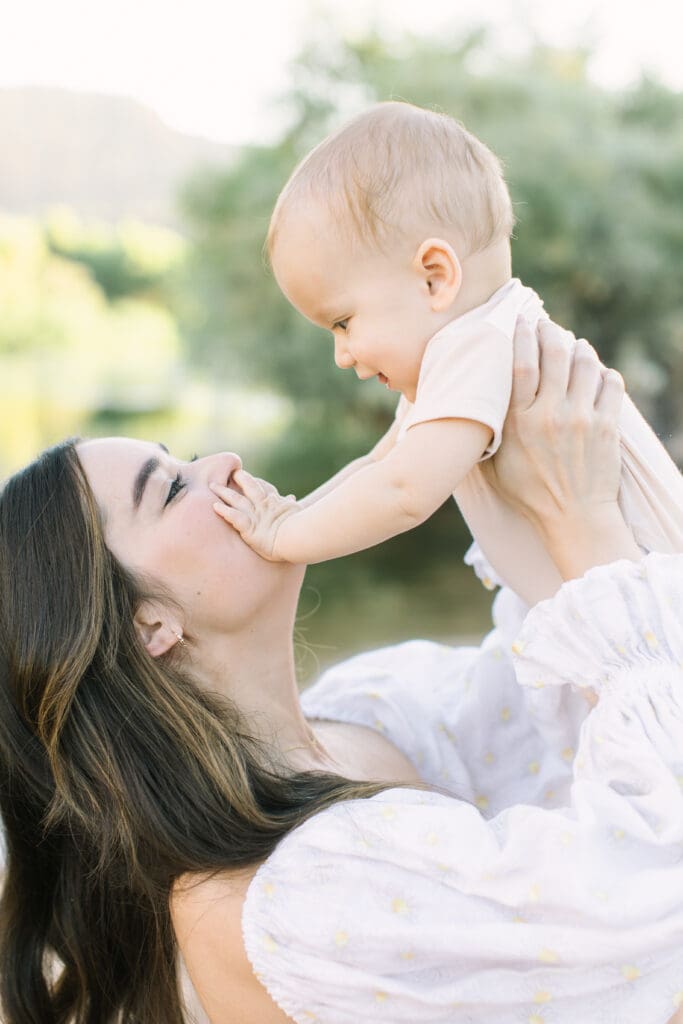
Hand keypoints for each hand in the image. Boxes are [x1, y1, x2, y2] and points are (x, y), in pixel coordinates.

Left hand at [211, 470, 298, 560]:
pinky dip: (225, 512)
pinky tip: (215, 507)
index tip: (243, 475)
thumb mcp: (296, 511)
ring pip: (237, 500)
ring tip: (212, 486)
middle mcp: (264, 506)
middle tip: (229, 473)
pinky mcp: (250, 528)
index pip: (263, 489)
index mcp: (275, 503)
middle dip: (239, 479)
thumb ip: (290, 504)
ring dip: (225, 493)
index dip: (253, 481)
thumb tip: (291, 497)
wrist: (298, 537)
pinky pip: (235, 517)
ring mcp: (256, 515)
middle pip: (249, 488)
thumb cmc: (301, 526)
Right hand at [481, 317, 640, 579]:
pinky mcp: (608, 427)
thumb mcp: (495, 462)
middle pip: (554, 354)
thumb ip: (487, 429)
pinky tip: (595, 374)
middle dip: (551, 331)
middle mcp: (551, 416)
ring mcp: (582, 420)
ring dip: (579, 348)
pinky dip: (603, 372)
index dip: (522, 335)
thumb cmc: (529, 492)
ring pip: (585, 363)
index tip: (521, 319)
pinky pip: (611, 383)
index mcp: (519, 423)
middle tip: (548, 326)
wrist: (574, 518)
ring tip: (573, 347)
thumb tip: (468, 402)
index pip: (521, 364)